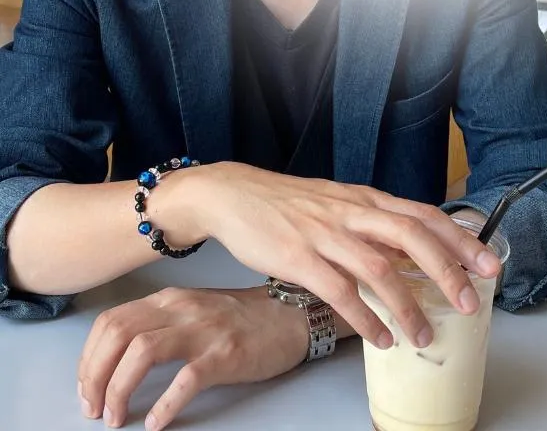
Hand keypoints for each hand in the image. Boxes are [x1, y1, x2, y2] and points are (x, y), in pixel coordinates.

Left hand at [78, 286, 308, 430]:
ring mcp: (203, 330)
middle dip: (94, 376)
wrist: (289, 316)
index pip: (111, 321)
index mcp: (169, 299)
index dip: (89, 357)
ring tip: (116, 418)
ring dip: (120, 389)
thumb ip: (159, 323)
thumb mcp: (193, 310)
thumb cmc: (240, 318)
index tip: (86, 386)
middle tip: (93, 409)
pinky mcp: (226, 354)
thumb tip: (115, 358)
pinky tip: (156, 423)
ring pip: (143, 353)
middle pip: (118, 335)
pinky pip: (186, 380)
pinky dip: (164, 404)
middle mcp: (181, 309)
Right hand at [175, 164, 500, 349]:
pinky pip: (340, 292)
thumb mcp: (337, 202)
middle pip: (412, 236)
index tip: (489, 263)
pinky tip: (379, 337)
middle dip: (447, 271)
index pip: (424, 214)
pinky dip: (365, 318)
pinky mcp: (299, 256)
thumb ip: (371, 223)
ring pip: (380, 268)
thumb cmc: (289, 203)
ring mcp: (325, 233)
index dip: (460, 239)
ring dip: (407, 306)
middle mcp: (351, 212)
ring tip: (423, 336)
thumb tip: (411, 251)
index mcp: (364, 199)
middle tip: (470, 303)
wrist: (234, 195)